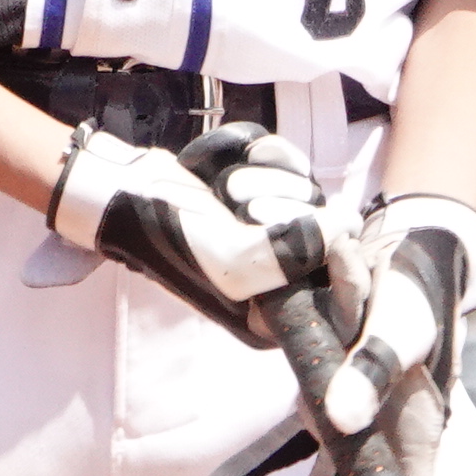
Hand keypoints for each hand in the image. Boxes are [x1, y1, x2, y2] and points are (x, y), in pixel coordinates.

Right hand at [43, 123, 341, 344]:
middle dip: (292, 211)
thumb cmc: (168, 233)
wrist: (126, 186)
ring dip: (272, 181)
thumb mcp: (230, 259)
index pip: (340, 309)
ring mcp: (277, 234)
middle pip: (334, 242)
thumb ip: (292, 253)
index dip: (349, 272)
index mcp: (271, 318)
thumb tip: (344, 229)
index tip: (340, 235)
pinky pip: (295, 168)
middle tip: (246, 206)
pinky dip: (269, 158)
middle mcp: (280, 280)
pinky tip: (236, 163)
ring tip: (228, 187)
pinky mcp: (270, 195)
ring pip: (315, 197)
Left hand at [200, 194, 475, 475]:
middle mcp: (390, 431)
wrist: (400, 240)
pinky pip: (289, 447)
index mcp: (419, 423)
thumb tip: (334, 418)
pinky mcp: (325, 399)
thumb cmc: (407, 280)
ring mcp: (358, 419)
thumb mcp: (394, 319)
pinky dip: (254, 469)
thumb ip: (369, 366)